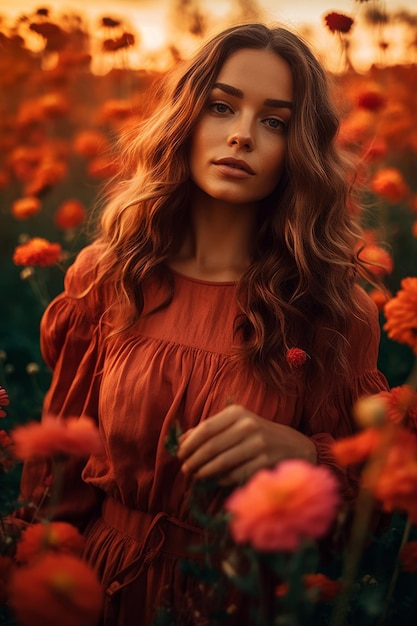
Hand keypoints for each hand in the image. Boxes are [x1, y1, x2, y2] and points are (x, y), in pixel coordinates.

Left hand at [177, 404, 316, 485]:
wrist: (294, 445)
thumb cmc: (257, 433)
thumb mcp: (235, 423)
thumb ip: (209, 429)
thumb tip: (180, 440)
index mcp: (237, 413)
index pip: (206, 428)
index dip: (189, 443)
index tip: (179, 453)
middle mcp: (248, 426)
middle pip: (211, 446)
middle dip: (194, 460)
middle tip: (185, 468)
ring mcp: (258, 444)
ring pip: (222, 462)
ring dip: (204, 471)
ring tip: (196, 475)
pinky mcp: (264, 462)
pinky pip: (236, 474)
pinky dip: (221, 479)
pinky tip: (215, 480)